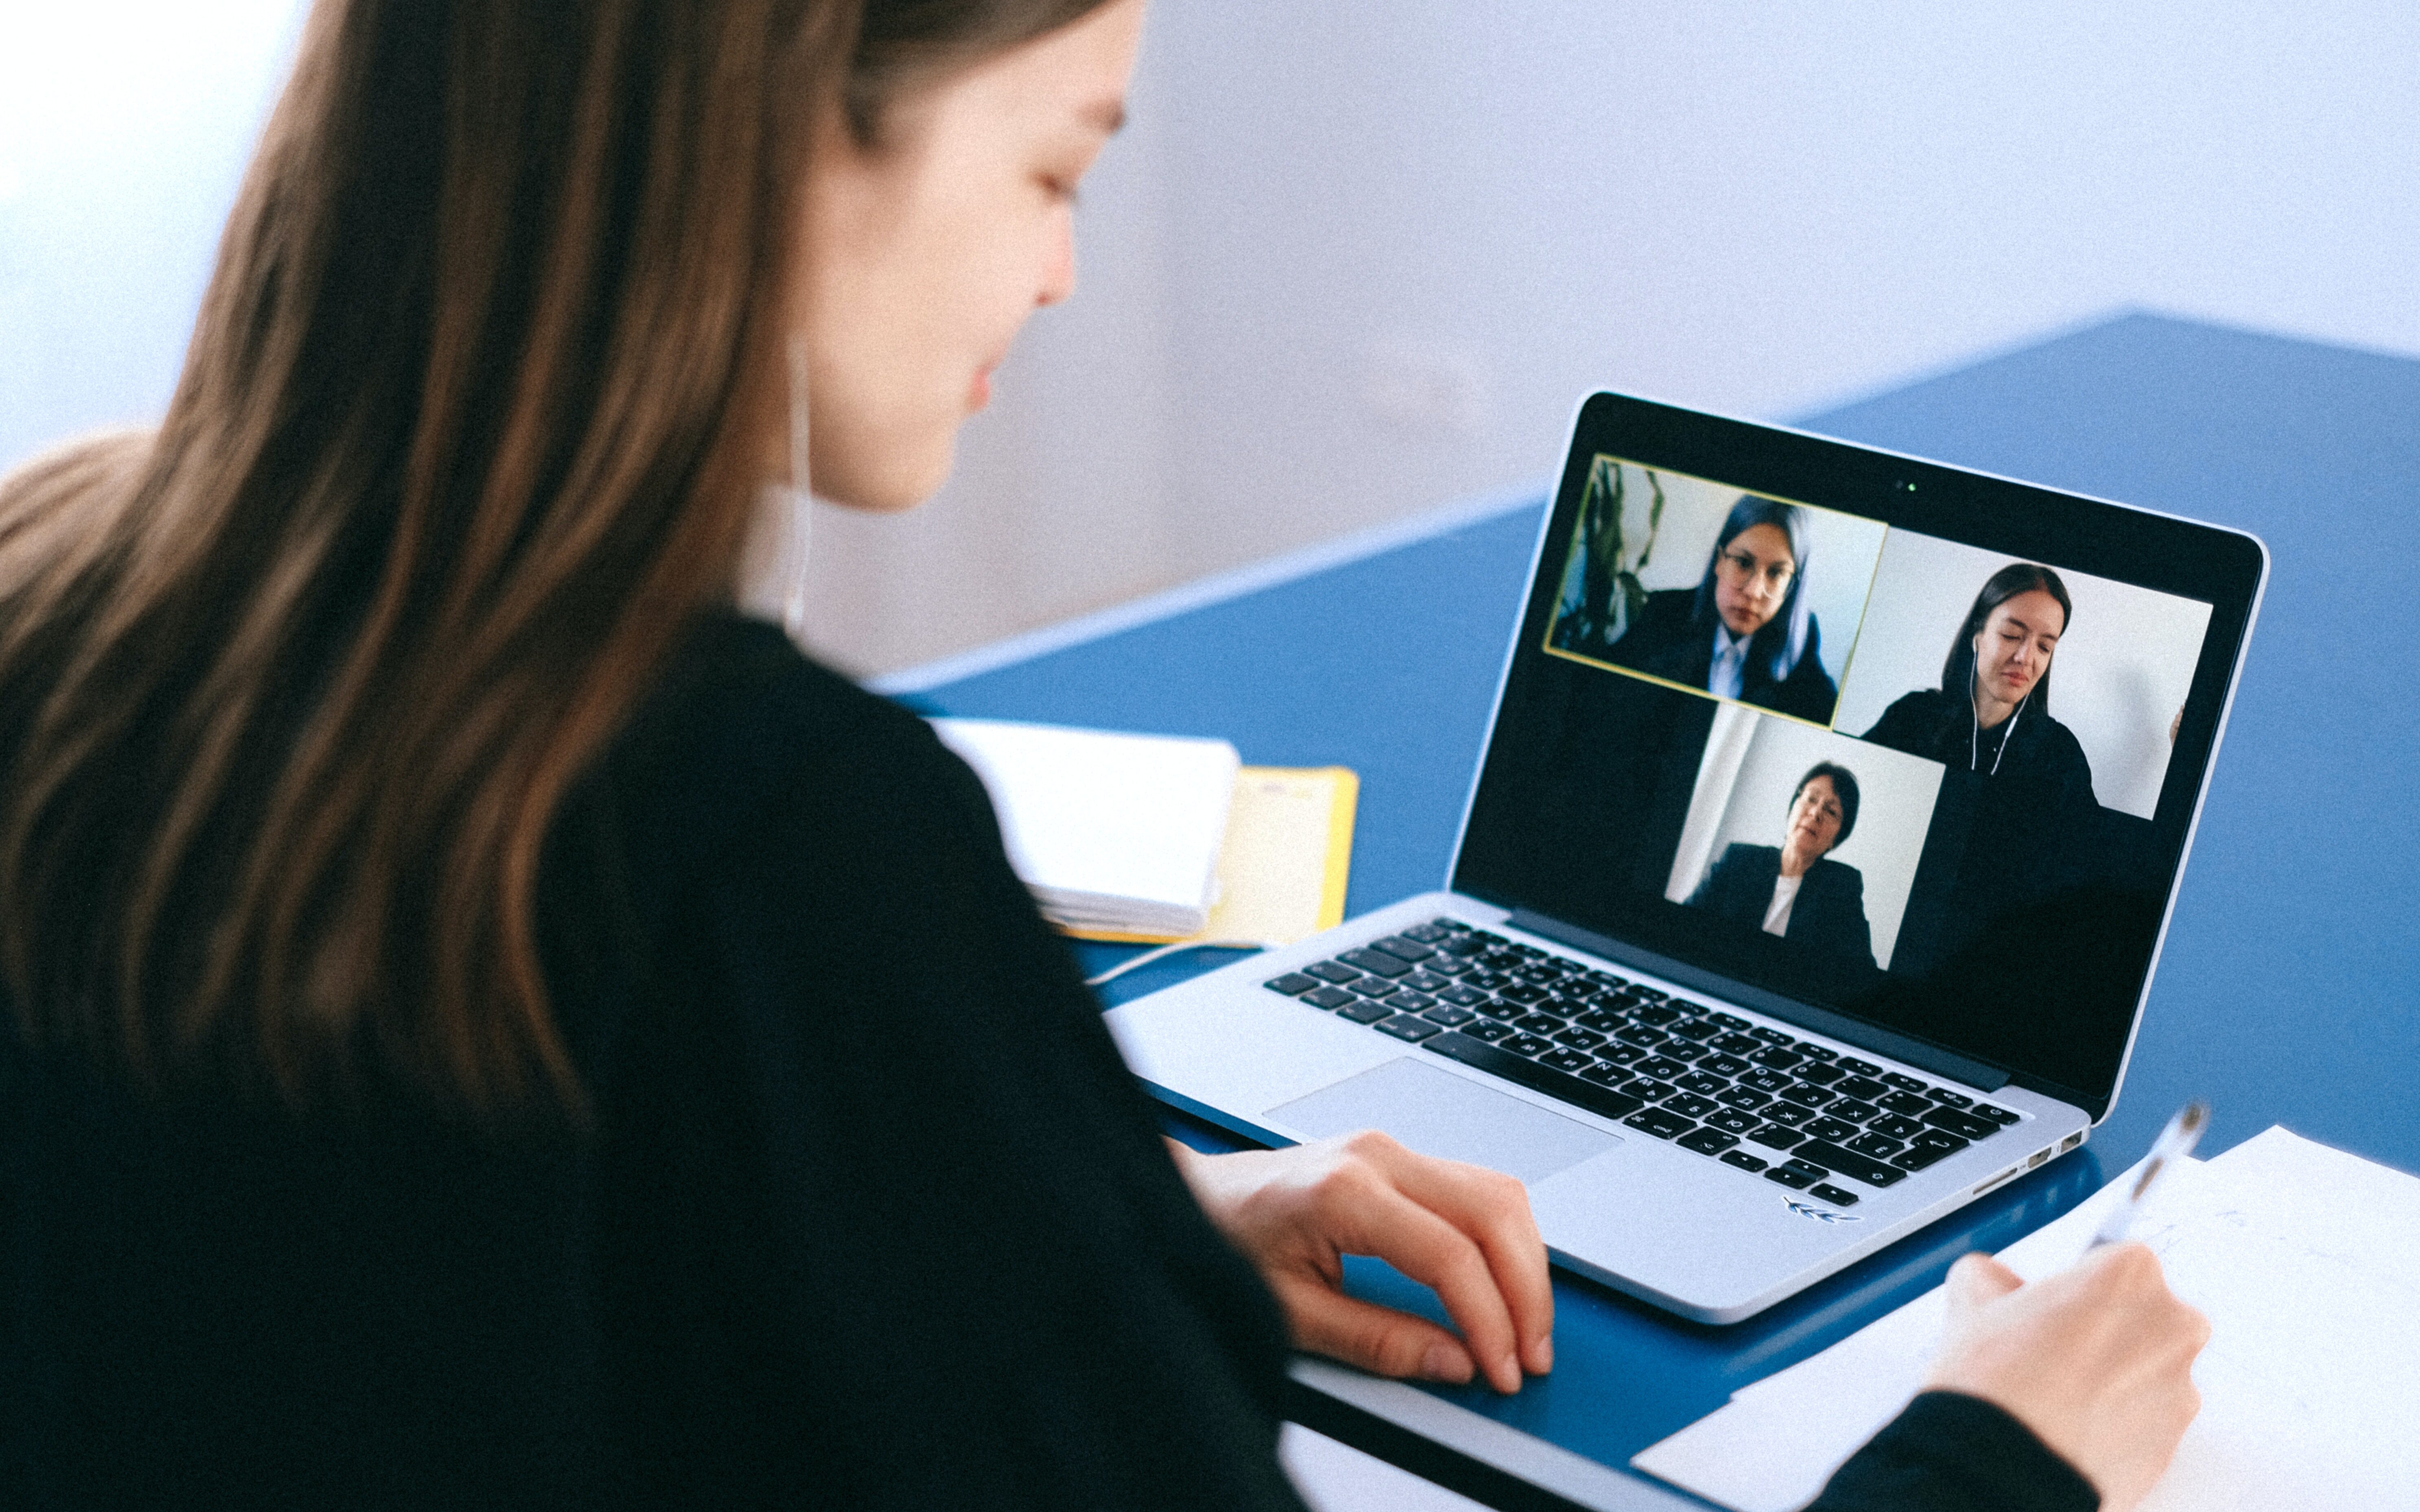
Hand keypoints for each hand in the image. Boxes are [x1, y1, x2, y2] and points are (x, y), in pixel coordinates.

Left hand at [1168, 1131, 1551, 1393]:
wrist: (1194, 1197)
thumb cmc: (1227, 1242)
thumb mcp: (1292, 1311)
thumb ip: (1378, 1340)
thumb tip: (1454, 1362)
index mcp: (1345, 1191)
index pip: (1450, 1255)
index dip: (1489, 1319)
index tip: (1501, 1368)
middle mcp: (1376, 1156)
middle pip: (1492, 1213)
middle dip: (1525, 1292)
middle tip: (1530, 1355)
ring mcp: (1390, 1149)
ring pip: (1496, 1193)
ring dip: (1524, 1262)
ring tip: (1525, 1328)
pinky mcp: (1397, 1157)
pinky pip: (1476, 1188)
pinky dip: (1503, 1238)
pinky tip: (1504, 1283)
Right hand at [1924, 1245, 2209, 1511]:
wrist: (2002, 1467)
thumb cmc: (1996, 1381)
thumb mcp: (1973, 1295)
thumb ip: (1996, 1276)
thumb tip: (1998, 1285)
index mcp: (2132, 1273)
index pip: (2114, 1261)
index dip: (2076, 1284)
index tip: (2055, 1304)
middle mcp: (2172, 1326)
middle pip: (2142, 1315)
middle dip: (2105, 1328)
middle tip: (2052, 1349)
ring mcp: (2179, 1390)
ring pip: (2145, 1371)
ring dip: (2111, 1378)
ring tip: (2055, 1396)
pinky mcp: (2172, 1444)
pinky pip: (2145, 1422)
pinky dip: (2115, 1423)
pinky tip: (2069, 1426)